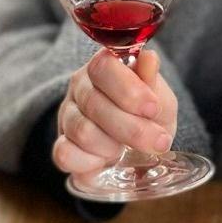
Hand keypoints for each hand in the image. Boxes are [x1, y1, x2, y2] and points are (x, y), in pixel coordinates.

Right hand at [51, 49, 176, 177]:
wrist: (140, 148)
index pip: (103, 68)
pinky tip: (105, 161)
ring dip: (112, 147)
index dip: (128, 89)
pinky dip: (91, 163)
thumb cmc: (149, 117)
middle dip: (132, 129)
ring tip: (126, 149)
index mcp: (104, 67)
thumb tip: (149, 59)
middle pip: (94, 104)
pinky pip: (65, 155)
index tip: (152, 108)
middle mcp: (80, 87)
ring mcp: (67, 116)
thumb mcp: (160, 98)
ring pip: (82, 132)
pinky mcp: (61, 146)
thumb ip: (152, 82)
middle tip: (158, 142)